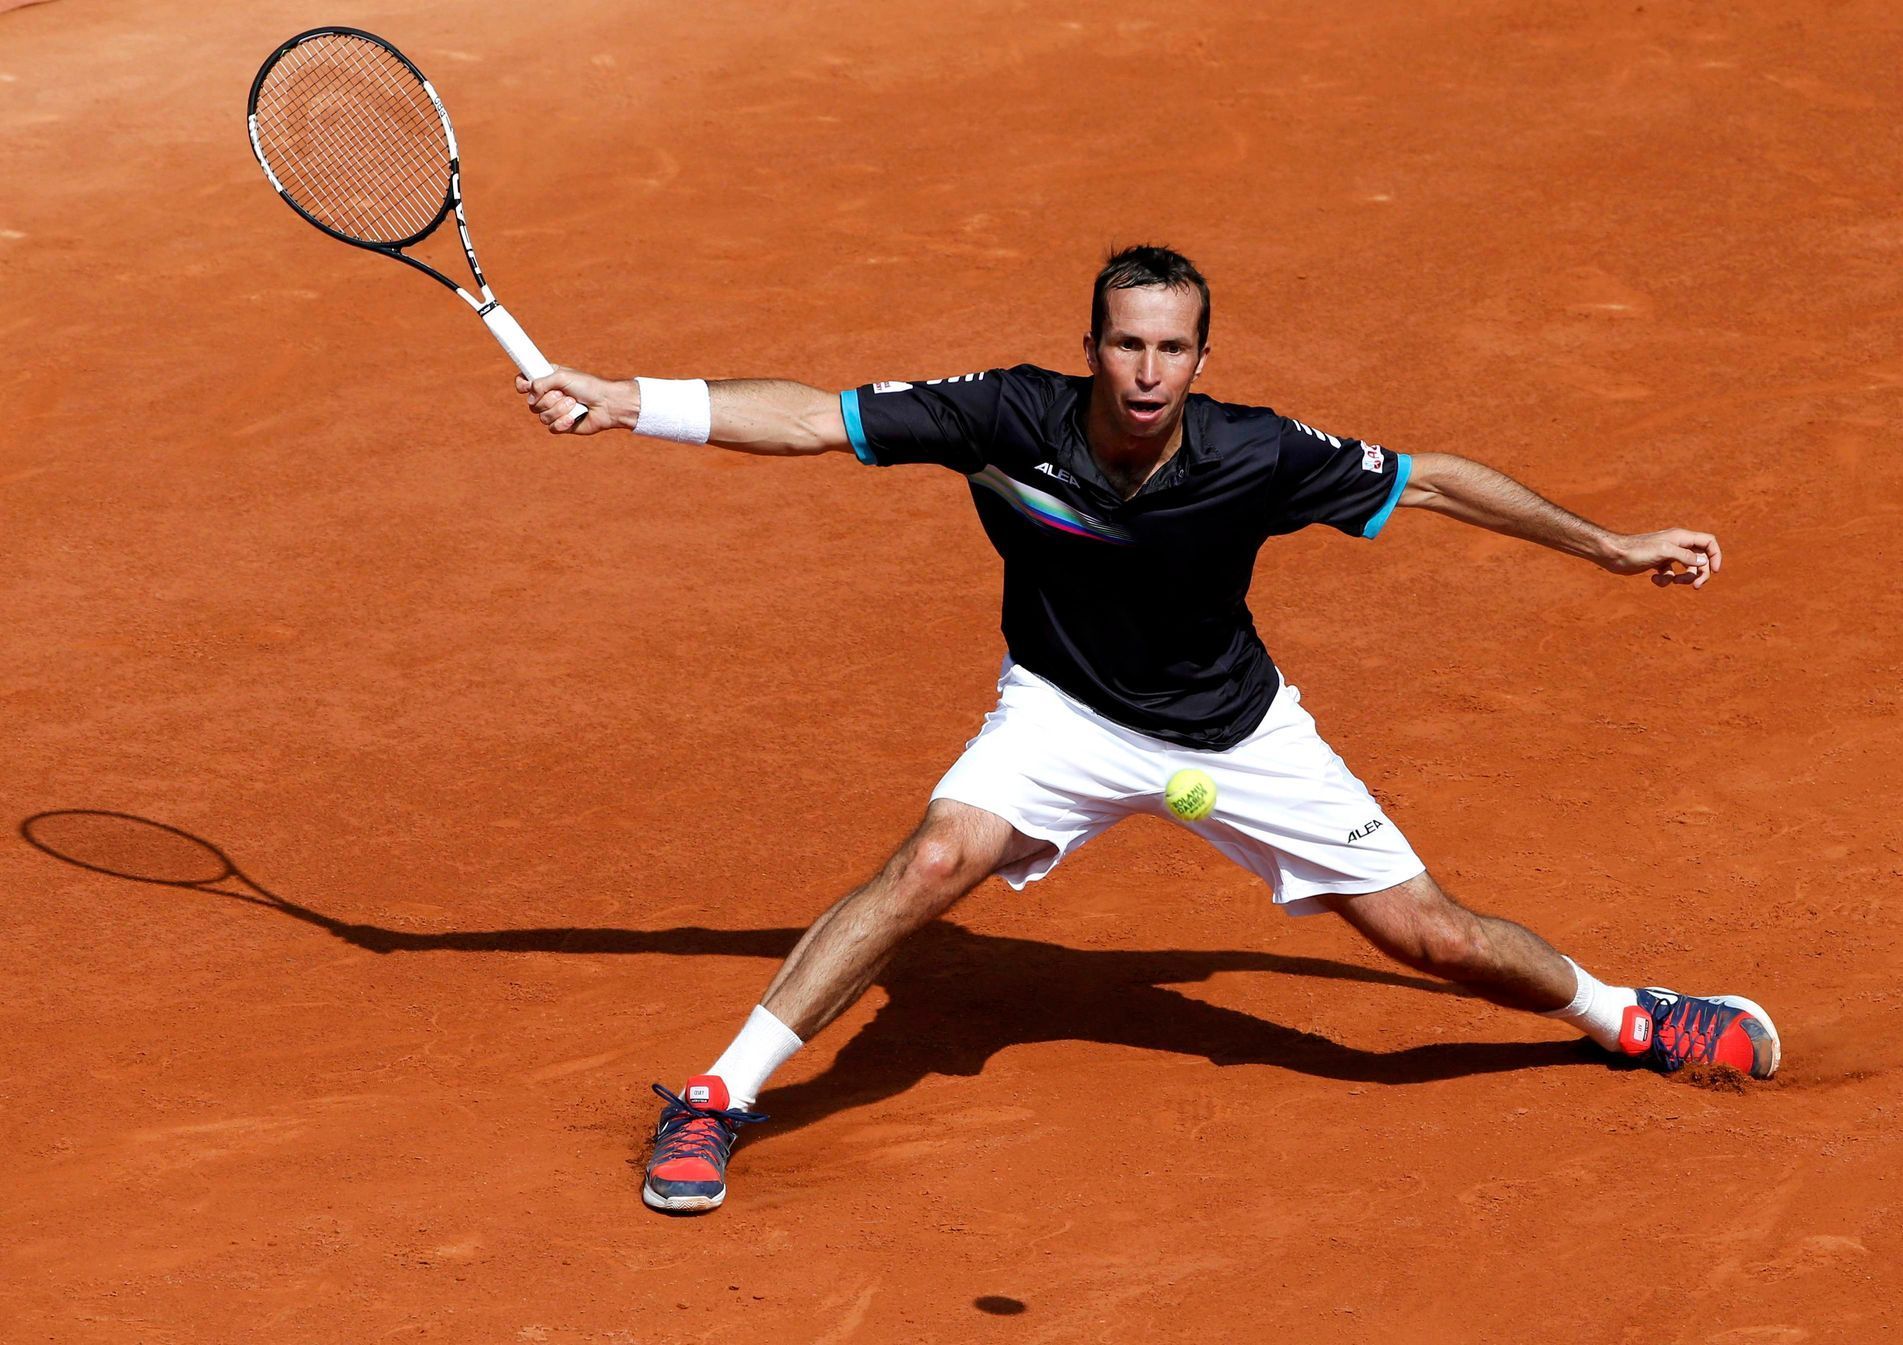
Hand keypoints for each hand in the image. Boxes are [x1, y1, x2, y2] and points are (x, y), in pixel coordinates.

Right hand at [516, 367, 636, 434]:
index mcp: (547, 380)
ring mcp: (554, 411)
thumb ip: (541, 382)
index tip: (528, 386)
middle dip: (548, 399)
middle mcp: (548, 395)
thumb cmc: (588, 386)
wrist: (606, 404)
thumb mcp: (563, 377)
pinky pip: (551, 427)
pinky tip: (574, 418)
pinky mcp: (561, 425)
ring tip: (574, 403)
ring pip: (542, 416)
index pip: (524, 383)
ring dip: (559, 410)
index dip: (522, 385)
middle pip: (531, 403)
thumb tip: (529, 394)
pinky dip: (563, 422)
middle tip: (564, 393)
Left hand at [1605, 529, 1721, 588]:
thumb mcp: (1664, 552)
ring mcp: (1668, 555)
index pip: (1708, 542)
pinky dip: (1665, 581)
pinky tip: (1653, 579)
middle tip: (1696, 586)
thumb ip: (1685, 556)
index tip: (1715, 571)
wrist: (1614, 555)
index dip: (1716, 555)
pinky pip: (1670, 575)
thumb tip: (1703, 562)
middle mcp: (1677, 545)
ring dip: (1683, 579)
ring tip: (1672, 581)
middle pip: (1700, 559)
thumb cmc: (1638, 551)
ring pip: (1687, 569)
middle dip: (1700, 574)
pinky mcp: (1658, 564)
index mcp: (1682, 537)